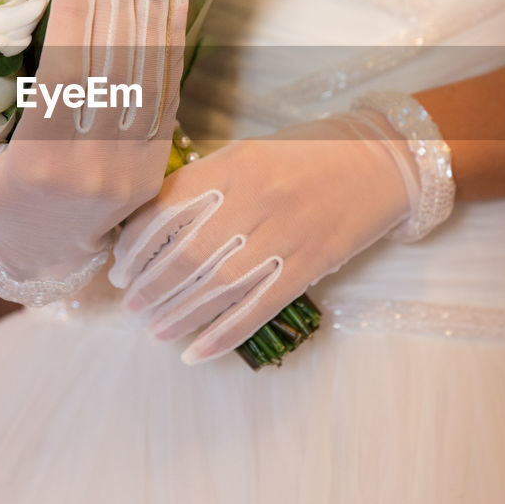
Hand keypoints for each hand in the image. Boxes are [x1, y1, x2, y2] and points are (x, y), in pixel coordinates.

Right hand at [0, 0, 186, 293]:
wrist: (50, 258)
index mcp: (43, 163)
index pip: (67, 71)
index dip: (78, 10)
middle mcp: (95, 163)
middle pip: (112, 62)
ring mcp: (132, 164)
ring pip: (146, 75)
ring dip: (149, 11)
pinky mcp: (155, 163)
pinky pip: (167, 96)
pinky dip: (172, 46)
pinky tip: (175, 3)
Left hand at [110, 111, 414, 362]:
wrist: (383, 158)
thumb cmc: (310, 153)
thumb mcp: (253, 152)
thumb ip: (209, 182)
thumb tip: (156, 225)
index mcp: (235, 164)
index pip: (169, 208)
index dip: (138, 243)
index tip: (120, 265)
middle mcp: (256, 198)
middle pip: (188, 253)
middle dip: (151, 285)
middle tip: (130, 304)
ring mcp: (286, 234)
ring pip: (218, 285)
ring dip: (179, 313)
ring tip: (153, 329)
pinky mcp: (312, 263)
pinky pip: (260, 306)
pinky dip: (224, 334)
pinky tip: (196, 351)